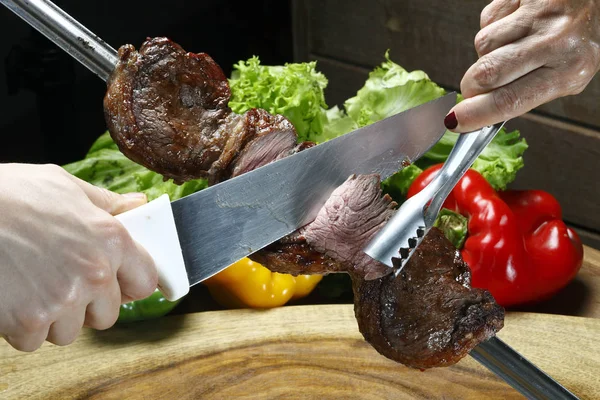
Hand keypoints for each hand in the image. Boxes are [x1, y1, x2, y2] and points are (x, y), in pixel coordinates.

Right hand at [0, 163, 157, 350]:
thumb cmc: (10, 194)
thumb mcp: (64, 186)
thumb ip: (106, 204)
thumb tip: (137, 206)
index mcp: (111, 239)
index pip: (146, 282)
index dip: (132, 284)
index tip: (120, 284)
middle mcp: (94, 273)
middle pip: (109, 314)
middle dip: (90, 304)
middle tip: (65, 281)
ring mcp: (63, 300)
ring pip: (72, 331)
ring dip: (56, 317)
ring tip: (34, 285)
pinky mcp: (29, 322)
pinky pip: (38, 340)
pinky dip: (24, 328)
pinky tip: (14, 297)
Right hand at [445, 0, 599, 131]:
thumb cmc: (581, 39)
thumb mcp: (566, 75)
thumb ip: (527, 93)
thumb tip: (479, 112)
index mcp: (570, 70)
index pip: (509, 100)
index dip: (475, 114)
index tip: (456, 122)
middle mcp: (556, 41)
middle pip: (487, 73)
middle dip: (471, 87)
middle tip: (473, 90)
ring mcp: (539, 14)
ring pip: (483, 44)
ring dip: (485, 53)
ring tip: (508, 48)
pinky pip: (489, 18)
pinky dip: (493, 26)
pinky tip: (513, 26)